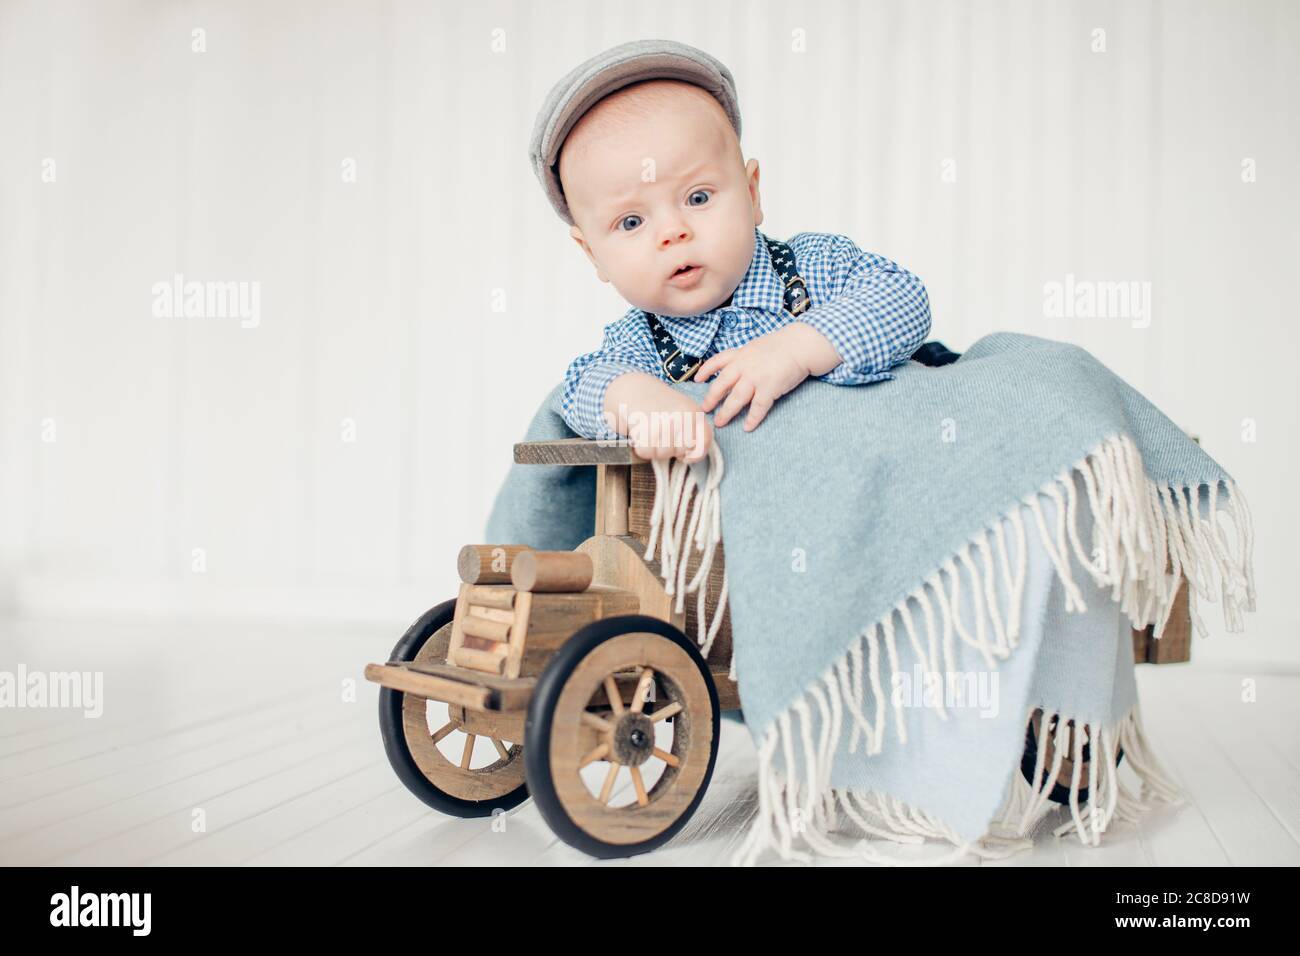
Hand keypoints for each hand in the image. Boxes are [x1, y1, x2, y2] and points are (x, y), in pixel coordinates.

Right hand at [604, 372, 714, 462]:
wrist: (634, 389)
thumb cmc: (661, 404)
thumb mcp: (685, 412)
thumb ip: (694, 432)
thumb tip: (691, 457)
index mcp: (693, 413)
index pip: (704, 442)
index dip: (695, 452)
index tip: (686, 451)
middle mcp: (680, 418)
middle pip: (680, 452)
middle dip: (671, 449)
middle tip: (662, 432)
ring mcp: (662, 424)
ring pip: (663, 454)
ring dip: (656, 448)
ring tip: (651, 431)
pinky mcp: (643, 430)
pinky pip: (647, 453)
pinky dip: (642, 448)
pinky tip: (642, 433)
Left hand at [693, 324, 830, 430]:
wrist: (801, 344)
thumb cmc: (782, 345)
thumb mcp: (757, 346)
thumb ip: (745, 357)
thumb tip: (736, 368)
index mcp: (741, 354)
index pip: (717, 361)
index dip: (705, 371)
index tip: (698, 380)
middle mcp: (744, 366)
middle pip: (721, 384)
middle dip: (711, 398)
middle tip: (704, 409)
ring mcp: (756, 377)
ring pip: (736, 398)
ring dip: (727, 412)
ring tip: (720, 422)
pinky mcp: (769, 388)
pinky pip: (758, 407)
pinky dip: (752, 418)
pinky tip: (747, 427)